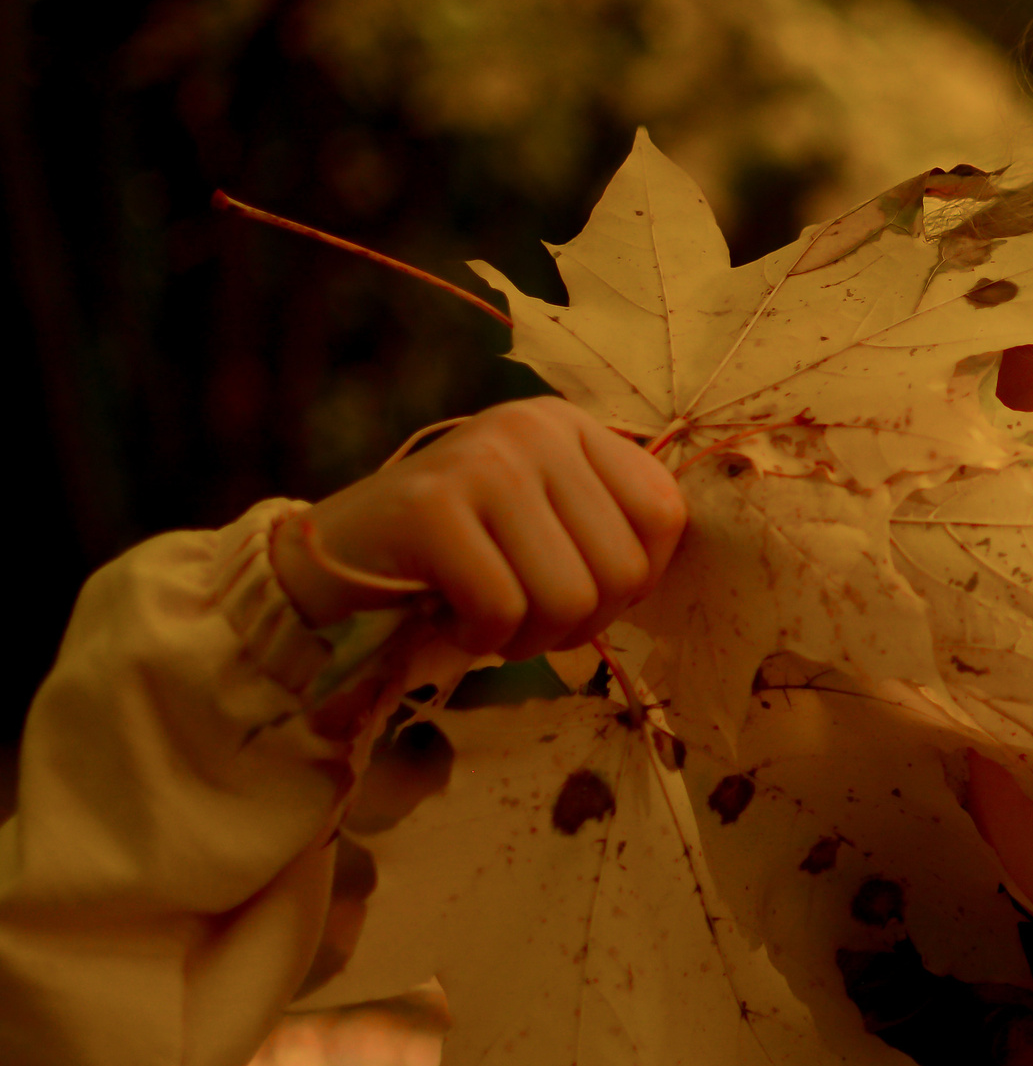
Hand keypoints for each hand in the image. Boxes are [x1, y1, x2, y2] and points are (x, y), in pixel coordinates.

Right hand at [272, 398, 687, 660]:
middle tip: (524, 621)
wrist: (331, 558)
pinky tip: (448, 620)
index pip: (666, 515)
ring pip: (569, 597)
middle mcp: (533, 427)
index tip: (582, 595)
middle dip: (579, 624)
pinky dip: (480, 640)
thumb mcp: (544, 523)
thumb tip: (668, 576)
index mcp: (572, 425)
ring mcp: (482, 460)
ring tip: (486, 622)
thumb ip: (608, 531)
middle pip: (623, 569)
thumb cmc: (456, 557)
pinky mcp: (430, 506)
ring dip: (529, 640)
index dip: (636, 582)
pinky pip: (501, 609)